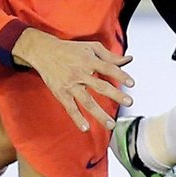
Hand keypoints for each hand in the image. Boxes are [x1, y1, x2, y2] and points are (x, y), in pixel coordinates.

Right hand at [11, 29, 133, 131]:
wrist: (43, 51)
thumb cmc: (70, 49)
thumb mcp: (90, 48)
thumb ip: (110, 56)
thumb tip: (129, 60)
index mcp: (88, 60)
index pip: (108, 68)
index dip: (120, 75)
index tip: (132, 83)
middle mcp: (80, 73)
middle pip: (100, 86)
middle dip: (115, 95)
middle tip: (129, 102)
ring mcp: (70, 84)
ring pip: (87, 101)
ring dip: (99, 113)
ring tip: (111, 124)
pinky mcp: (61, 93)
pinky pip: (70, 107)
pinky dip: (77, 118)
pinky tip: (85, 128)